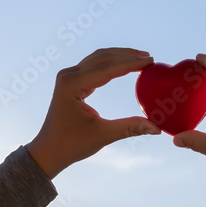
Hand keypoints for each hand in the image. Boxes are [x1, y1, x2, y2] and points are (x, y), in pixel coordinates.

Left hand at [26, 47, 160, 178]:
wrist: (48, 150)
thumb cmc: (71, 144)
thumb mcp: (103, 135)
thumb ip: (130, 128)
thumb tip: (157, 128)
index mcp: (72, 84)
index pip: (108, 68)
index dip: (131, 64)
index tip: (151, 61)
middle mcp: (69, 75)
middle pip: (103, 57)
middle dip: (127, 55)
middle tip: (149, 58)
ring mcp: (68, 77)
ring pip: (98, 58)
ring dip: (120, 56)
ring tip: (141, 58)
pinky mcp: (71, 81)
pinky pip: (94, 65)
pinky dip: (111, 63)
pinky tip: (125, 66)